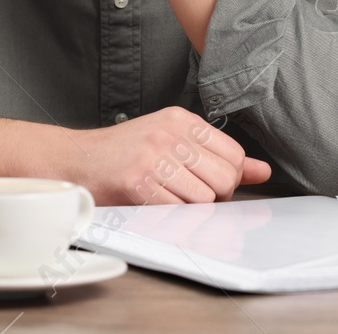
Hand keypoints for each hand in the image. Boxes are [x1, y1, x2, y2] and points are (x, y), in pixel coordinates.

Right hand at [57, 106, 271, 204]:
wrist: (75, 160)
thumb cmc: (124, 154)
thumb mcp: (172, 143)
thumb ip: (219, 157)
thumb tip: (262, 171)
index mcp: (180, 119)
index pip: (233, 154)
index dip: (228, 178)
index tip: (208, 183)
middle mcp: (169, 133)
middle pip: (224, 179)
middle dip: (214, 197)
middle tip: (188, 195)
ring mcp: (153, 157)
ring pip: (204, 199)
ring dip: (190, 210)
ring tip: (168, 199)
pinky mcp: (138, 182)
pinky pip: (178, 211)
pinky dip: (171, 218)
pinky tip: (155, 206)